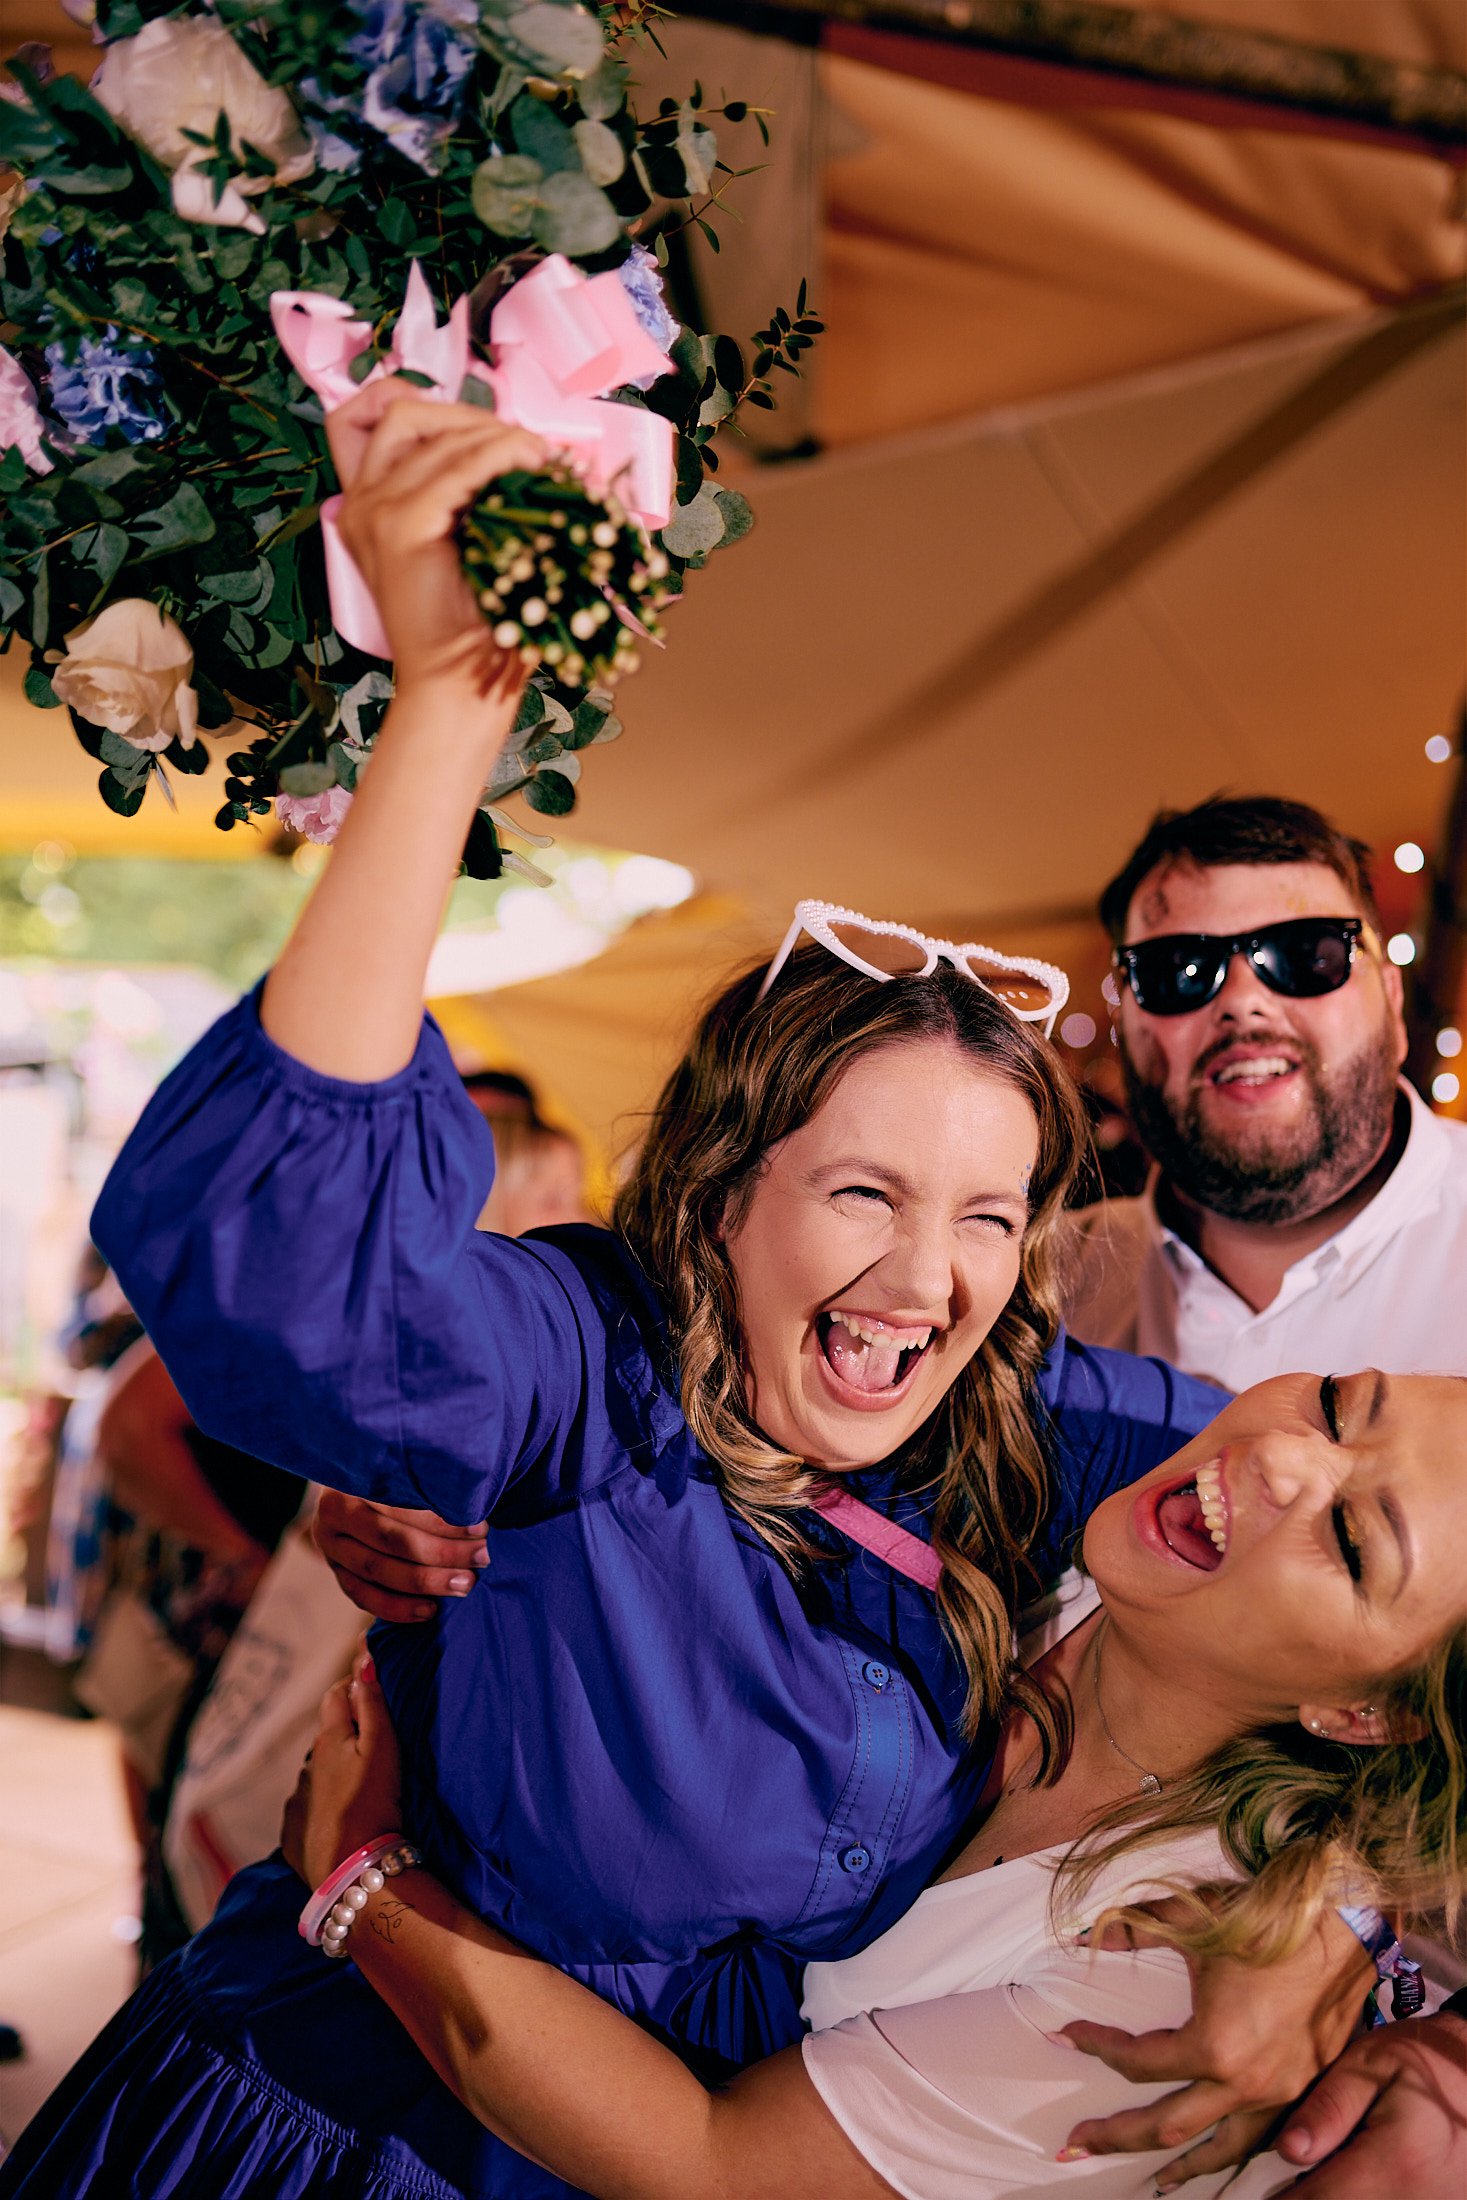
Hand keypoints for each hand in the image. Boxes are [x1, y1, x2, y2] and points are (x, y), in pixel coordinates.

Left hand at [282, 1653, 403, 1889]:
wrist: (351, 1874)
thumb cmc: (373, 1805)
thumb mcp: (383, 1748)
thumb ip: (373, 1703)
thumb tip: (362, 1656)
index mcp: (327, 1739)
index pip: (337, 1694)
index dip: (355, 1687)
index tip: (376, 1692)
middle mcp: (306, 1765)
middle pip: (327, 1737)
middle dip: (346, 1734)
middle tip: (376, 1746)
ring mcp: (296, 1801)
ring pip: (318, 1774)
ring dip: (336, 1772)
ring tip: (362, 1788)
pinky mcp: (293, 1834)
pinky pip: (308, 1809)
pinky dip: (324, 1806)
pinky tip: (341, 1818)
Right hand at [312, 1490, 488, 1622]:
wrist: (355, 1489)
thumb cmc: (397, 1476)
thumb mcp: (407, 1468)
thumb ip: (431, 1482)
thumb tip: (476, 1500)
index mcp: (355, 1479)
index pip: (403, 1506)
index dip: (443, 1521)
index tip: (481, 1529)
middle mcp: (336, 1513)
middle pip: (392, 1539)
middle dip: (442, 1552)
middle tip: (481, 1557)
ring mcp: (332, 1546)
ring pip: (378, 1570)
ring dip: (427, 1581)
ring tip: (464, 1584)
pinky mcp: (337, 1573)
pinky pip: (364, 1597)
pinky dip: (397, 1607)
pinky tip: (430, 1610)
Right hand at [330, 383, 545, 696]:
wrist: (457, 685)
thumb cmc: (473, 625)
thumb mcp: (465, 544)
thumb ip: (466, 492)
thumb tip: (521, 441)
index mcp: (366, 505)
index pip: (379, 414)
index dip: (437, 407)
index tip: (492, 433)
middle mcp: (359, 502)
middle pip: (408, 412)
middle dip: (474, 417)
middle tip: (528, 448)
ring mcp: (373, 511)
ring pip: (434, 432)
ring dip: (496, 434)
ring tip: (541, 459)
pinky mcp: (400, 527)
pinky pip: (457, 466)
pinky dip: (501, 454)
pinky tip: (531, 464)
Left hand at [1059, 1898, 1370, 2178]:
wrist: (1345, 1925)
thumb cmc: (1266, 1919)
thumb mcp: (1191, 1918)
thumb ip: (1133, 1929)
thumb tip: (1080, 1935)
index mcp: (1213, 2047)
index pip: (1137, 2063)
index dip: (1096, 2046)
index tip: (1067, 2036)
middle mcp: (1245, 2084)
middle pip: (1166, 2127)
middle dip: (1115, 2137)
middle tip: (1075, 2145)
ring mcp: (1278, 2092)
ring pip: (1220, 2149)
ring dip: (1180, 2166)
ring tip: (1151, 2179)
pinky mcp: (1302, 2087)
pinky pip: (1259, 2137)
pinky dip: (1232, 2152)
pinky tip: (1219, 2155)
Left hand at [1274, 2009, 1466, 2195]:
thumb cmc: (1424, 2060)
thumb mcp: (1370, 2065)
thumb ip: (1329, 2107)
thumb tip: (1287, 2151)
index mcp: (1395, 2163)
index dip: (1279, 2199)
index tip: (1251, 2191)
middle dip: (1304, 2197)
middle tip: (1283, 2178)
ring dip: (1331, 2195)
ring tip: (1315, 2173)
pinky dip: (1359, 2194)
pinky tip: (1345, 2176)